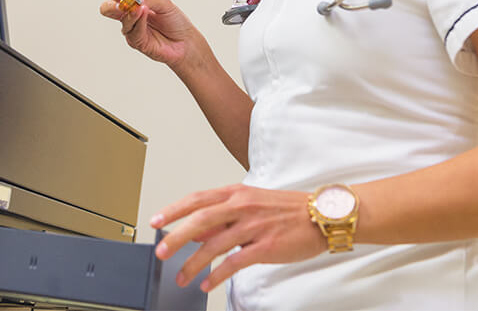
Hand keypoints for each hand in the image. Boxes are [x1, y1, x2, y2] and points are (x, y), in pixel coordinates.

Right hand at [99, 0, 198, 66]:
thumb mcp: (164, 4)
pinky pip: (133, 32)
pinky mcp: (137, 42)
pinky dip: (138, 22)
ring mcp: (133, 30)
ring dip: (130, 13)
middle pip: (109, 10)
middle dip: (111, 5)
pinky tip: (143, 15)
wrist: (186, 41)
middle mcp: (131, 17)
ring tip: (140, 8)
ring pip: (123, 21)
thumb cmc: (175, 22)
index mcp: (135, 4)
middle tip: (120, 3)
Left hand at [150, 184, 325, 291]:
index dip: (174, 209)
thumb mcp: (251, 204)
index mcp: (236, 193)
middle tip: (161, 251)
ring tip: (181, 276)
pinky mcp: (265, 247)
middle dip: (176, 237)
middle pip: (200, 220)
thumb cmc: (287, 209)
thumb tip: (196, 229)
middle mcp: (242, 206)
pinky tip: (207, 284)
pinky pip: (234, 262)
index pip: (197, 199)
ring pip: (214, 244)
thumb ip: (223, 216)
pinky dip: (217, 275)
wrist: (321, 215)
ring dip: (193, 263)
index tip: (156, 221)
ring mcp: (253, 226)